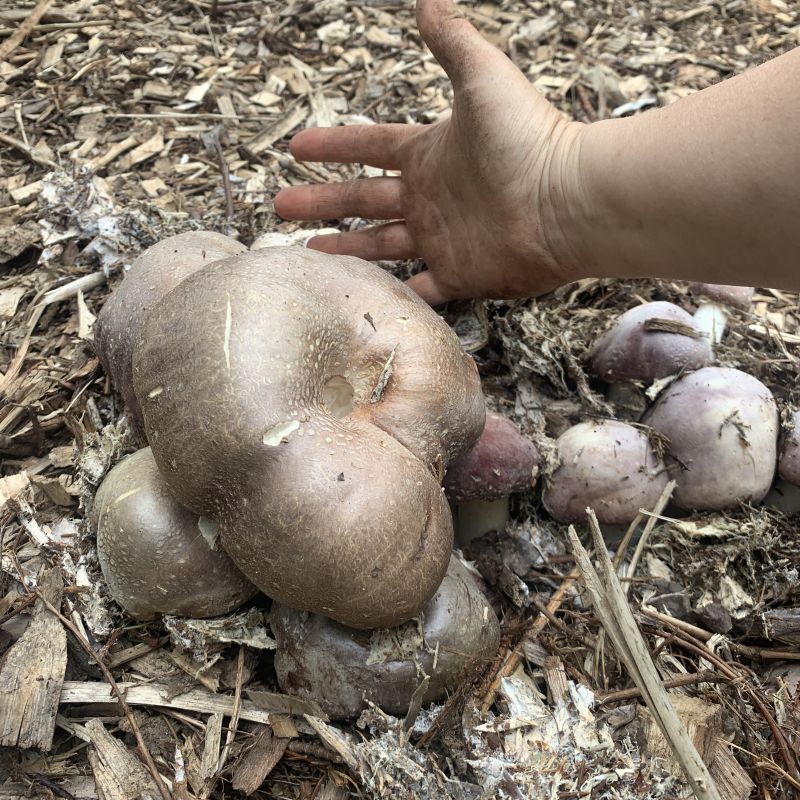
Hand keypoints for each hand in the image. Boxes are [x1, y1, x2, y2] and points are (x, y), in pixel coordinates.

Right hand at [274, 0, 587, 303]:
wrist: (566, 203)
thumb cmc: (528, 139)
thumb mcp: (482, 79)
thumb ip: (452, 41)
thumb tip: (426, 0)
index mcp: (429, 154)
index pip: (369, 148)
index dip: (333, 146)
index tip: (298, 148)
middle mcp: (430, 198)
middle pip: (363, 200)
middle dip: (322, 202)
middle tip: (282, 206)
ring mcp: (442, 239)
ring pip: (381, 246)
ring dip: (346, 249)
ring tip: (308, 252)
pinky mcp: (460, 275)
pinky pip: (419, 290)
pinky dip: (394, 294)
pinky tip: (364, 297)